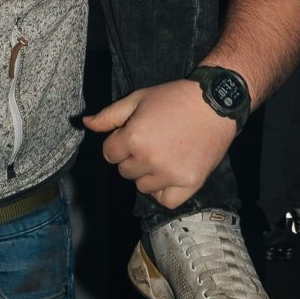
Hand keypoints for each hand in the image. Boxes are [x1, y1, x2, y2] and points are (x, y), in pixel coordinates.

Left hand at [84, 79, 235, 209]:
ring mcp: (170, 174)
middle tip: (152, 141)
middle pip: (124, 171)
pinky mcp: (190, 184)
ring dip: (148, 174)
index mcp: (133, 138)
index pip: (109, 154)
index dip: (119, 143)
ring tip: (163, 154)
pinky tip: (170, 174)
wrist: (214, 102)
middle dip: (132, 158)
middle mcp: (149, 159)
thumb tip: (85, 123)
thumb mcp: (138, 99)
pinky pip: (166, 201)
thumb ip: (109, 116)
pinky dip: (165, 191)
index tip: (134, 134)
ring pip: (142, 187)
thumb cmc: (174, 98)